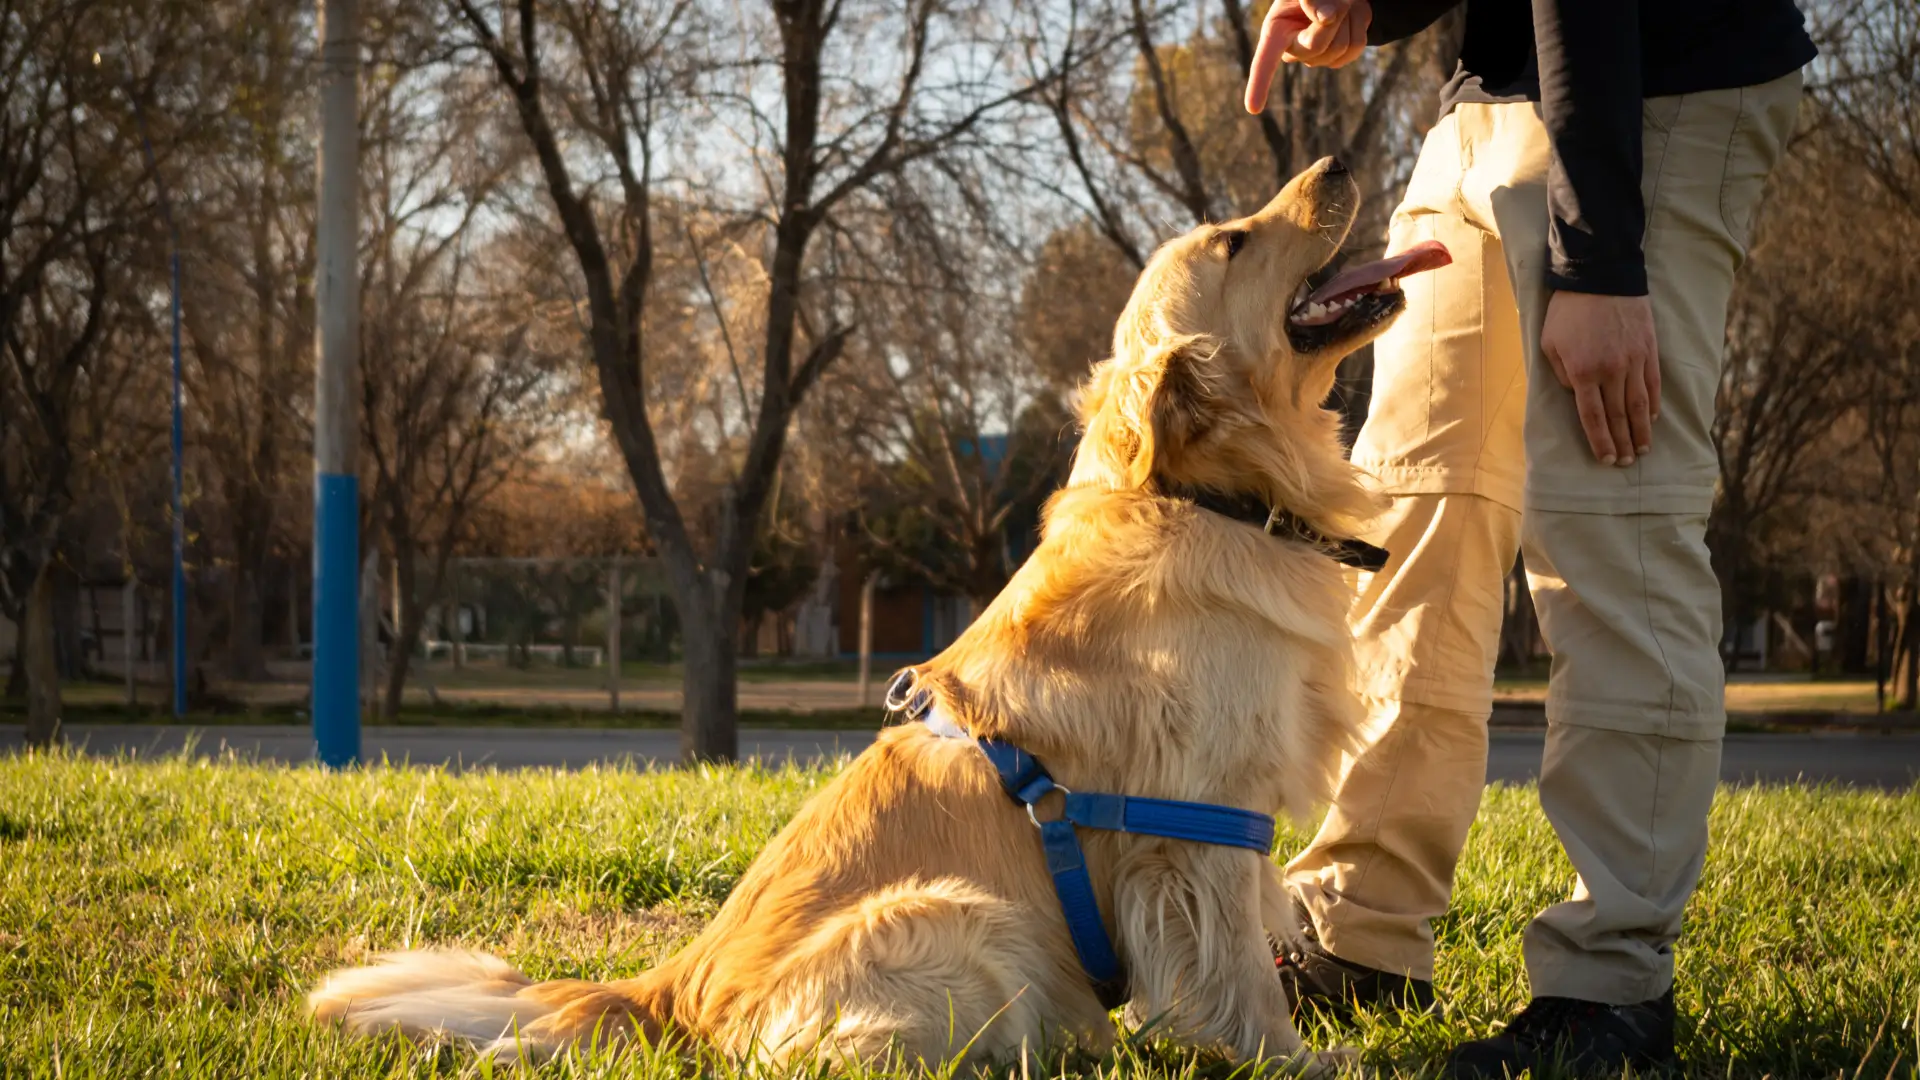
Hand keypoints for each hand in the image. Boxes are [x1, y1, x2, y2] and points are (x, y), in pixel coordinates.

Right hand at [1244, 0, 1371, 112]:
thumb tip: (1327, 18)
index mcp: (1276, 32)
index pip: (1265, 60)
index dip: (1259, 83)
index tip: (1253, 108)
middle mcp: (1293, 50)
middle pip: (1316, 47)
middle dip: (1330, 22)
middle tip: (1335, 2)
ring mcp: (1317, 58)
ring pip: (1339, 48)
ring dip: (1347, 19)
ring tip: (1340, 4)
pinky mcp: (1338, 58)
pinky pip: (1355, 48)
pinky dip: (1359, 25)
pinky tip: (1350, 17)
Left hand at [1540, 292, 1661, 466]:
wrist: (1600, 276)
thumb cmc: (1567, 311)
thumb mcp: (1549, 344)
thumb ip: (1561, 375)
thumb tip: (1577, 395)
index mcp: (1583, 373)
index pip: (1593, 417)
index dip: (1601, 441)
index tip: (1607, 460)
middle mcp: (1611, 371)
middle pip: (1618, 416)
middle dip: (1623, 443)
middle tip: (1627, 462)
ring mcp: (1633, 361)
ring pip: (1639, 405)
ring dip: (1641, 431)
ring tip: (1643, 449)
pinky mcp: (1649, 349)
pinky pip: (1653, 384)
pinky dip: (1652, 404)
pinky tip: (1651, 419)